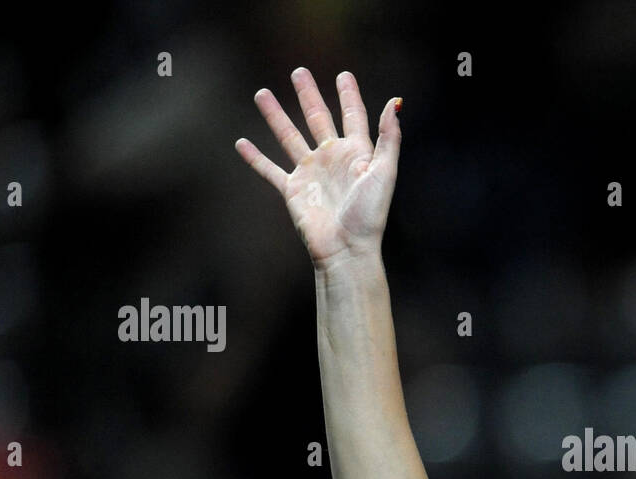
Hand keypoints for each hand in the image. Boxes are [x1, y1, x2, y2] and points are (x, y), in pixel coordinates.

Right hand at [236, 68, 400, 268]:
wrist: (347, 249)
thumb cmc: (369, 215)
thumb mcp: (384, 172)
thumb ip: (389, 138)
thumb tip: (394, 102)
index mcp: (356, 154)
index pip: (352, 116)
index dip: (349, 95)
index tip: (343, 75)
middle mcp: (332, 159)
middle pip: (317, 119)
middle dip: (309, 96)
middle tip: (298, 72)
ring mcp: (310, 174)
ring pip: (289, 137)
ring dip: (275, 116)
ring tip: (262, 94)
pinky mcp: (292, 191)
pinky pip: (270, 170)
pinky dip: (255, 157)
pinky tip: (241, 143)